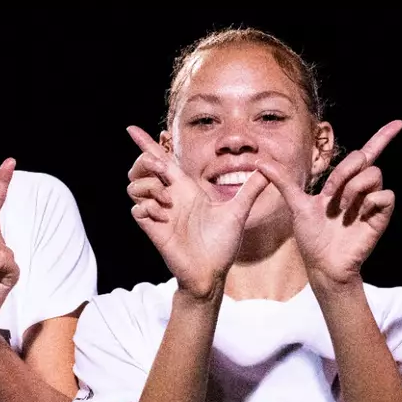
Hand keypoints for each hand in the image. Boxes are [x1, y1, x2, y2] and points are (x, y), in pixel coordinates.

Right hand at [127, 126, 267, 299]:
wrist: (211, 272)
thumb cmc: (222, 245)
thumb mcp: (238, 211)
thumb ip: (252, 188)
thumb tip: (270, 168)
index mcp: (186, 188)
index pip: (163, 160)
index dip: (147, 143)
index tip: (131, 129)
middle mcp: (169, 197)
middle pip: (142, 167)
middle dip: (144, 161)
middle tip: (160, 170)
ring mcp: (158, 212)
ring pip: (135, 186)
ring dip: (148, 186)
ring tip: (167, 201)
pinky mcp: (151, 227)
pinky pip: (137, 208)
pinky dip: (147, 207)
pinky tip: (162, 215)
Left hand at [259, 121, 401, 286]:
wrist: (321, 264)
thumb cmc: (312, 237)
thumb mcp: (296, 205)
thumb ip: (283, 182)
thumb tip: (261, 163)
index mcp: (345, 182)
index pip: (367, 153)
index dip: (384, 136)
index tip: (400, 122)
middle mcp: (361, 188)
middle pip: (363, 158)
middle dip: (342, 172)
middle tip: (329, 195)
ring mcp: (372, 201)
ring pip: (374, 174)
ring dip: (353, 188)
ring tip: (341, 209)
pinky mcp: (381, 215)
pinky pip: (386, 195)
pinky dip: (370, 201)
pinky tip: (356, 215)